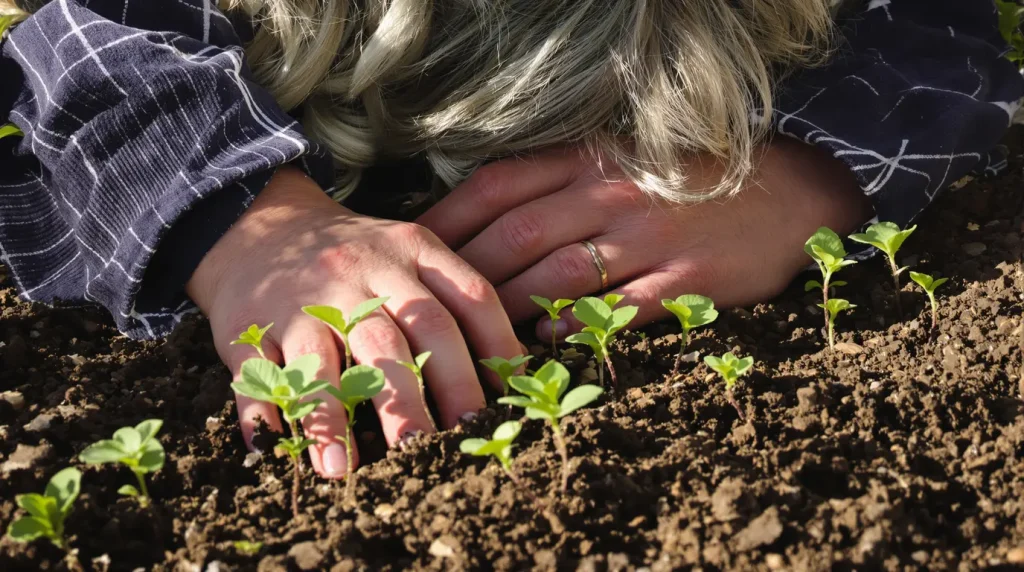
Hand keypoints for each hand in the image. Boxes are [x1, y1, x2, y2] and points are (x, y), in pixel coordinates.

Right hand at [186, 167, 520, 478]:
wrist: (262, 223)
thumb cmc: (357, 259)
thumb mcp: (410, 254)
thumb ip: (455, 300)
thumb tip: (512, 372)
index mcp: (413, 251)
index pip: (467, 298)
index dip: (493, 350)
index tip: (502, 405)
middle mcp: (361, 273)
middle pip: (395, 337)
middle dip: (414, 398)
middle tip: (429, 450)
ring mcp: (302, 299)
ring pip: (321, 358)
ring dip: (331, 414)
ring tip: (341, 469)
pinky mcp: (248, 323)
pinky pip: (253, 370)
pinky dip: (260, 410)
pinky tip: (270, 447)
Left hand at [416, 140, 872, 337]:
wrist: (788, 194)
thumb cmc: (689, 182)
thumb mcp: (624, 159)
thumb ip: (561, 181)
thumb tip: (491, 218)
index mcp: (591, 159)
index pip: (499, 184)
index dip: (451, 217)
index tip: (415, 244)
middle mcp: (612, 193)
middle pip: (517, 234)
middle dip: (467, 272)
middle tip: (433, 303)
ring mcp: (649, 237)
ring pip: (558, 274)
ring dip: (510, 306)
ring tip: (477, 332)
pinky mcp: (683, 279)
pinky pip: (618, 307)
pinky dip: (577, 325)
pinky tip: (548, 339)